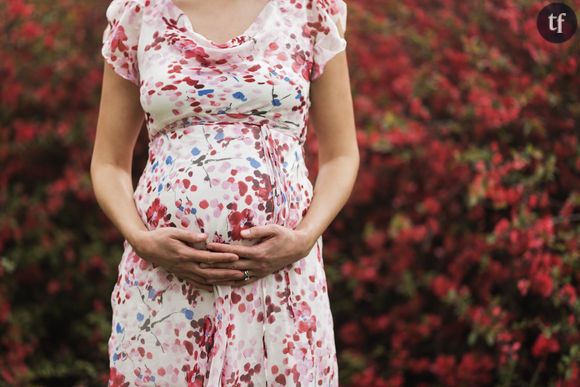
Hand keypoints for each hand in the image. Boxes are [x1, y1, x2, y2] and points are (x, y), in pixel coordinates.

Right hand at [130, 227, 246, 291]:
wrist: (146, 247)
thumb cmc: (160, 236)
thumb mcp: (174, 232)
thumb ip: (189, 236)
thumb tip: (205, 237)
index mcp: (185, 254)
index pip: (208, 257)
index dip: (223, 257)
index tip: (236, 256)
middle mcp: (186, 266)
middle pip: (210, 273)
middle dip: (227, 273)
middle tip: (242, 272)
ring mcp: (183, 272)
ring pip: (205, 280)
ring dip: (220, 281)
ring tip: (234, 280)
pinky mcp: (181, 274)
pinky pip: (196, 283)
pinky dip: (207, 286)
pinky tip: (216, 287)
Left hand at [200, 224, 315, 286]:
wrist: (298, 248)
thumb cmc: (285, 235)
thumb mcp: (273, 229)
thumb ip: (257, 231)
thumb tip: (241, 233)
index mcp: (259, 252)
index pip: (235, 251)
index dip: (220, 249)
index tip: (207, 247)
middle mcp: (258, 264)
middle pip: (232, 265)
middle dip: (215, 264)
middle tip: (199, 263)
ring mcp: (260, 271)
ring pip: (237, 276)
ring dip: (221, 276)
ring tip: (206, 277)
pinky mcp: (262, 274)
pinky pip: (246, 281)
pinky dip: (234, 283)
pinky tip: (224, 284)